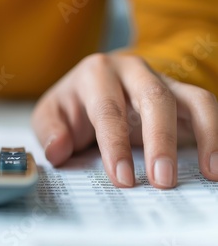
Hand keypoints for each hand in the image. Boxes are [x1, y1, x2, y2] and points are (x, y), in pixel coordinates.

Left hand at [32, 53, 217, 188]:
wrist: (90, 87)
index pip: (108, 110)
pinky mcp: (181, 95)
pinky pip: (206, 107)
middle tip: (162, 180)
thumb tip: (58, 150)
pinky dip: (216, 132)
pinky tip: (215, 163)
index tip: (123, 178)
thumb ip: (49, 130)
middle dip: (161, 140)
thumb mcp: (49, 114)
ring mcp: (161, 80)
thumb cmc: (71, 103)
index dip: (116, 145)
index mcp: (96, 73)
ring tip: (210, 171)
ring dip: (206, 134)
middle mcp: (132, 70)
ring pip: (192, 98)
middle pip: (155, 99)